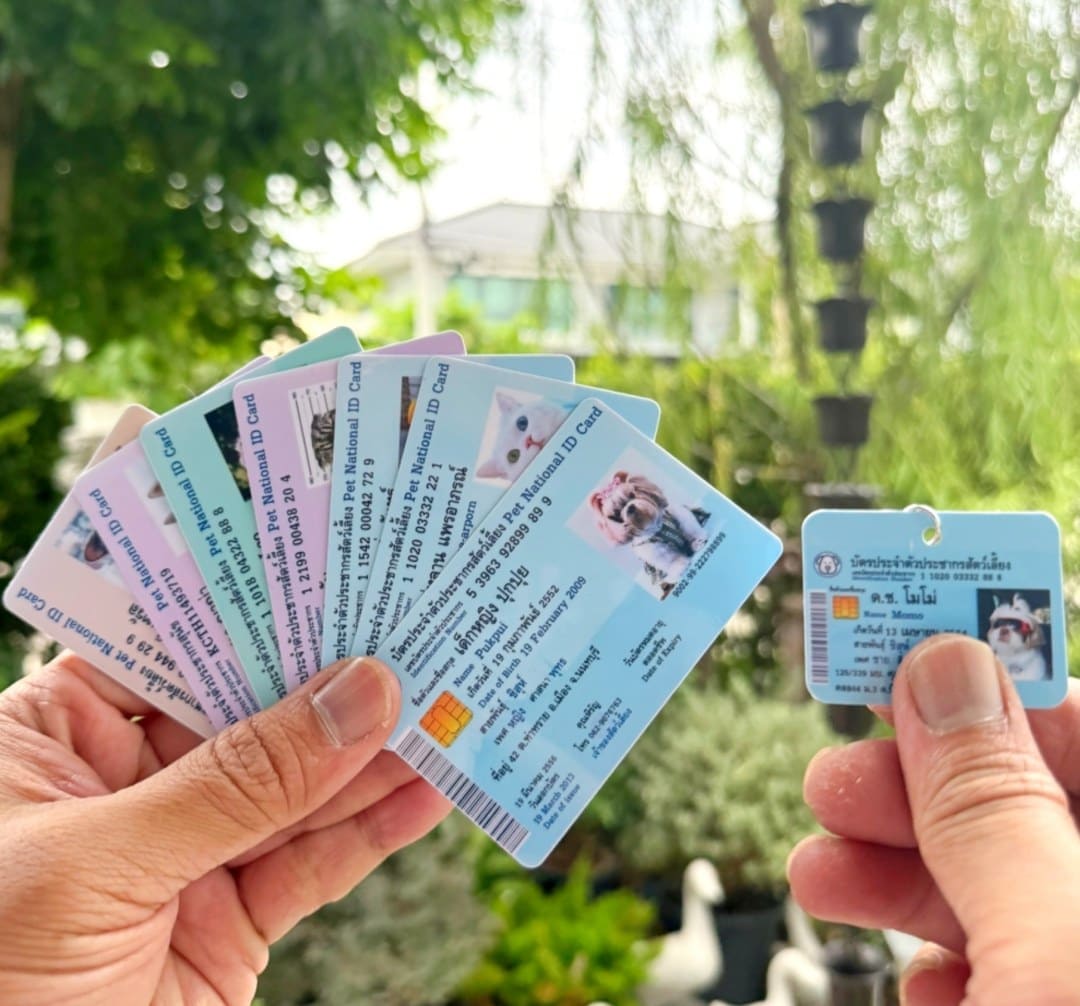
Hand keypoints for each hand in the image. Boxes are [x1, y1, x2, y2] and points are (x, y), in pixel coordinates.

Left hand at [0, 651, 448, 1004]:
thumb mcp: (99, 864)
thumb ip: (237, 783)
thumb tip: (357, 697)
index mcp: (59, 742)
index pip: (169, 652)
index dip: (252, 614)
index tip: (335, 582)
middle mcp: (128, 785)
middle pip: (249, 714)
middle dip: (331, 684)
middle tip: (416, 640)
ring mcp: (186, 853)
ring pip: (296, 790)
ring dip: (373, 757)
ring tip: (444, 709)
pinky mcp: (233, 920)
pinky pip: (314, 865)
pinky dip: (374, 834)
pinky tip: (427, 794)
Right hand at [789, 634, 1079, 1004]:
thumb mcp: (1050, 953)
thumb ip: (994, 809)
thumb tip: (945, 667)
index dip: (992, 681)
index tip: (895, 655)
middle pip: (1022, 803)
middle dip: (916, 789)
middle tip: (836, 784)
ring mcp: (1079, 971)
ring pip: (994, 885)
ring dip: (894, 872)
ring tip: (818, 872)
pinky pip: (992, 965)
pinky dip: (933, 960)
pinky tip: (913, 981)